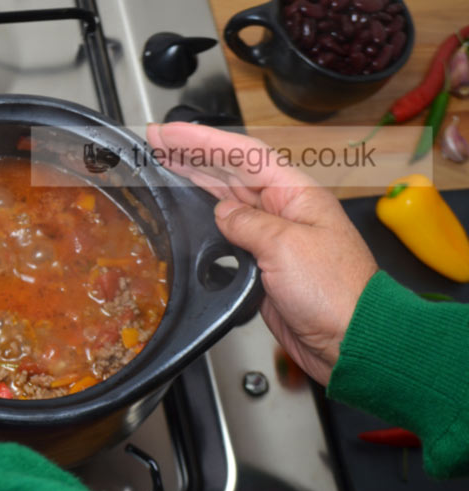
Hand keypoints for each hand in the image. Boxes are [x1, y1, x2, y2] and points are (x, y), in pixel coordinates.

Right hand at [148, 123, 377, 384]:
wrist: (350, 341)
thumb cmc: (336, 293)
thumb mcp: (286, 246)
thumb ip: (247, 223)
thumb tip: (222, 213)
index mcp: (295, 194)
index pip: (243, 154)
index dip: (203, 140)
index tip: (170, 131)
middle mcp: (283, 210)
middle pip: (230, 171)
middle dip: (192, 153)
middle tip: (157, 140)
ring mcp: (272, 238)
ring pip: (225, 198)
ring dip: (194, 179)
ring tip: (163, 164)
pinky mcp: (262, 265)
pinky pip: (227, 234)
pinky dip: (204, 220)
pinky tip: (188, 212)